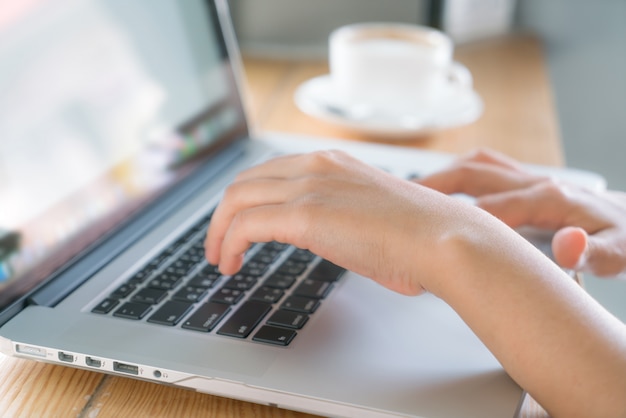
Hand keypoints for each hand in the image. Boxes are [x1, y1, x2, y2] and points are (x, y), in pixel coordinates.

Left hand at [205, 150, 488, 295]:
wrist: (444, 240)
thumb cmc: (418, 237)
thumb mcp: (369, 214)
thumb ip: (341, 217)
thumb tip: (330, 236)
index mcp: (331, 162)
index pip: (267, 171)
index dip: (245, 199)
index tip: (237, 224)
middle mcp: (315, 166)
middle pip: (244, 182)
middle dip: (223, 215)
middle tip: (220, 244)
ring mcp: (310, 187)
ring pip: (236, 200)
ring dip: (218, 231)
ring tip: (220, 259)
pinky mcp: (307, 215)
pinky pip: (245, 224)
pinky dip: (228, 243)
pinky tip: (230, 264)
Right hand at [418, 148, 625, 276]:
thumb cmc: (624, 236)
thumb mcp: (620, 252)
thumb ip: (595, 253)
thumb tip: (567, 246)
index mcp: (549, 198)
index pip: (490, 210)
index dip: (457, 224)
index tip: (427, 237)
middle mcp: (534, 181)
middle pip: (472, 175)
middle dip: (434, 188)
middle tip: (402, 203)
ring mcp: (528, 177)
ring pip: (474, 166)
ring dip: (441, 177)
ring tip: (411, 193)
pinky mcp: (525, 180)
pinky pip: (484, 169)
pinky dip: (458, 175)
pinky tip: (444, 190)